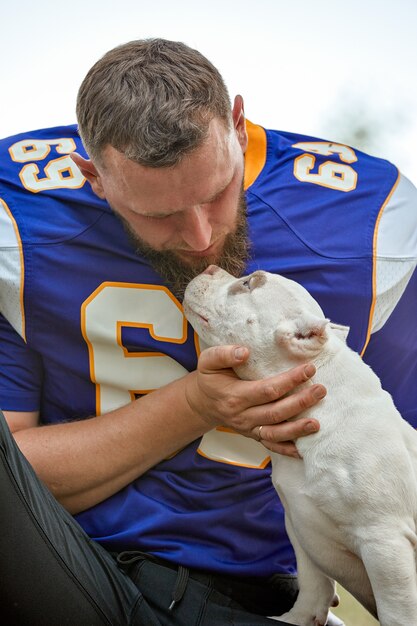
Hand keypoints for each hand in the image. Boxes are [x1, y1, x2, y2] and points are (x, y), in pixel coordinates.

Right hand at [185, 345, 325, 457]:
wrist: (203, 403)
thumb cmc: (210, 379)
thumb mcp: (208, 361)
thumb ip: (224, 354)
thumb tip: (245, 352)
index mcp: (234, 396)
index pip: (267, 390)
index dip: (290, 381)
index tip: (309, 369)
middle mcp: (242, 416)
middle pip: (275, 412)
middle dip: (301, 403)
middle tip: (321, 390)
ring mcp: (248, 429)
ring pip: (275, 433)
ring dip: (297, 430)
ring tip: (318, 423)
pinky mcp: (253, 436)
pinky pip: (271, 446)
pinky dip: (288, 450)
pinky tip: (305, 450)